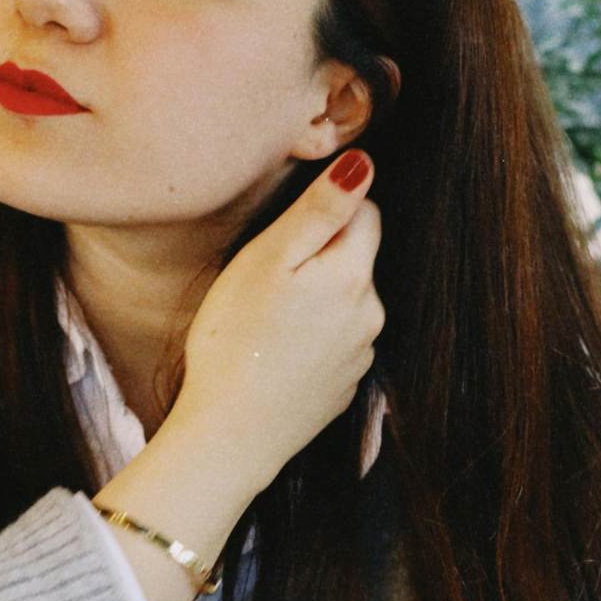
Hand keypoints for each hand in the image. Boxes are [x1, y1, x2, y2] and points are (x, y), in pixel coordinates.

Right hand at [174, 150, 383, 490]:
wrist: (229, 435)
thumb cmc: (235, 341)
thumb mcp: (268, 260)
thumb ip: (320, 210)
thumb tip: (363, 165)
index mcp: (353, 276)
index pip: (366, 213)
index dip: (325, 212)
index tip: (284, 235)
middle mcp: (371, 315)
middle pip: (356, 260)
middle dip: (320, 258)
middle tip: (265, 281)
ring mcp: (360, 356)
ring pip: (345, 304)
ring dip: (316, 301)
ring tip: (266, 322)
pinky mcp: (343, 388)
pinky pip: (335, 345)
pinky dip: (311, 341)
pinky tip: (275, 355)